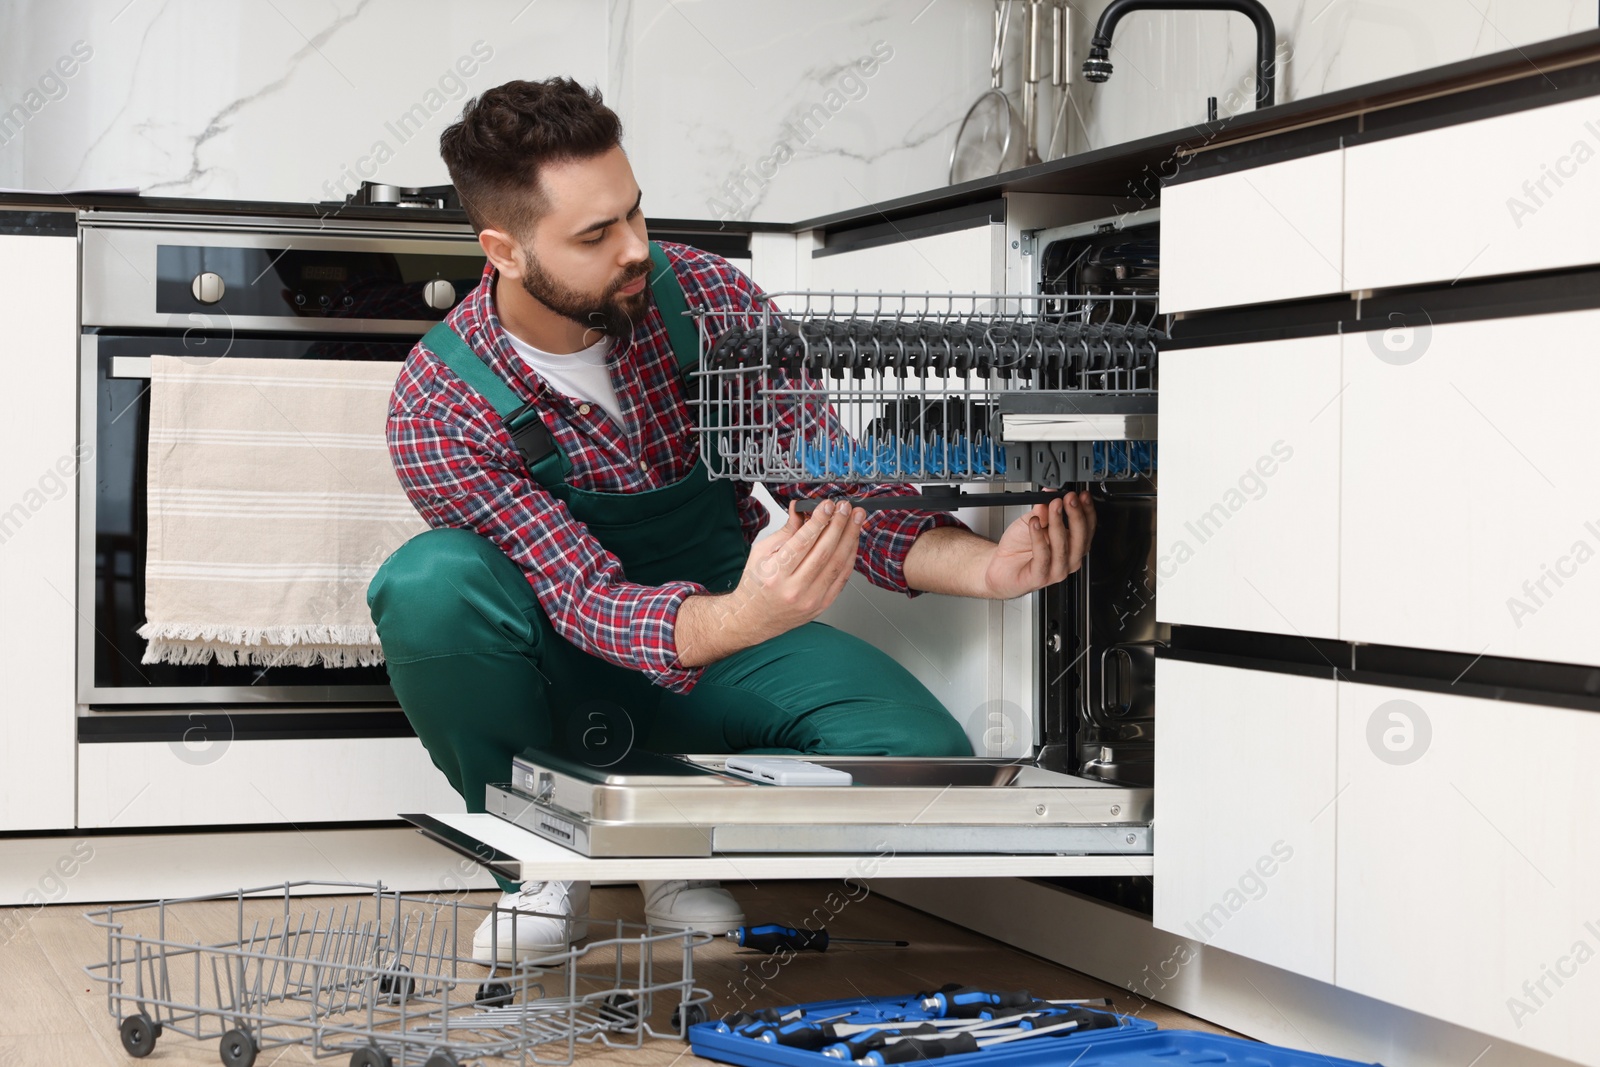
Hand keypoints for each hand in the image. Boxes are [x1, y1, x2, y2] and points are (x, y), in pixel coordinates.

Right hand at [726, 498, 864, 641]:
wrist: (754, 618)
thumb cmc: (756, 586)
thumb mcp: (761, 553)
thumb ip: (785, 532)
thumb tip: (801, 510)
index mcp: (776, 573)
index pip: (802, 542)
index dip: (819, 520)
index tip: (828, 505)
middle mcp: (794, 589)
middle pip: (824, 551)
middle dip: (838, 525)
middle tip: (845, 507)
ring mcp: (810, 599)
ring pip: (838, 564)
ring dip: (850, 537)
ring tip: (856, 519)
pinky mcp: (822, 604)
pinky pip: (842, 578)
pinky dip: (850, 556)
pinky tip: (852, 541)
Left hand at [981, 490, 1095, 599]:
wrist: (999, 567)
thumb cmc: (1019, 547)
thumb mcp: (1032, 521)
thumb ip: (1042, 509)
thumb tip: (1050, 494)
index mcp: (1073, 545)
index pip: (1087, 527)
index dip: (1087, 510)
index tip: (1081, 495)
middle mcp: (1068, 559)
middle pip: (1080, 537)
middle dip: (1076, 515)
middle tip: (1069, 499)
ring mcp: (1056, 570)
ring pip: (1062, 546)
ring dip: (1058, 523)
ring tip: (1052, 507)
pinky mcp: (1040, 577)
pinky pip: (1042, 555)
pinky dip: (1038, 537)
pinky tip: (1034, 523)